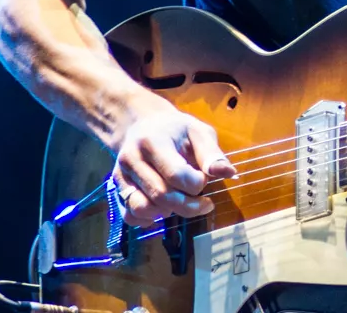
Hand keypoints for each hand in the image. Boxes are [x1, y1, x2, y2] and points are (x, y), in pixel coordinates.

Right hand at [111, 102, 236, 226]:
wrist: (143, 126)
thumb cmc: (175, 130)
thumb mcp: (198, 132)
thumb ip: (211, 153)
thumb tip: (229, 173)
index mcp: (153, 141)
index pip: (175, 174)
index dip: (196, 184)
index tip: (205, 180)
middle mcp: (132, 159)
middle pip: (161, 195)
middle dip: (188, 205)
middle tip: (205, 204)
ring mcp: (121, 176)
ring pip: (142, 208)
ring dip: (168, 212)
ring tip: (182, 202)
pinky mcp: (117, 190)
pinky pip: (130, 215)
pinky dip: (149, 220)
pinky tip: (164, 209)